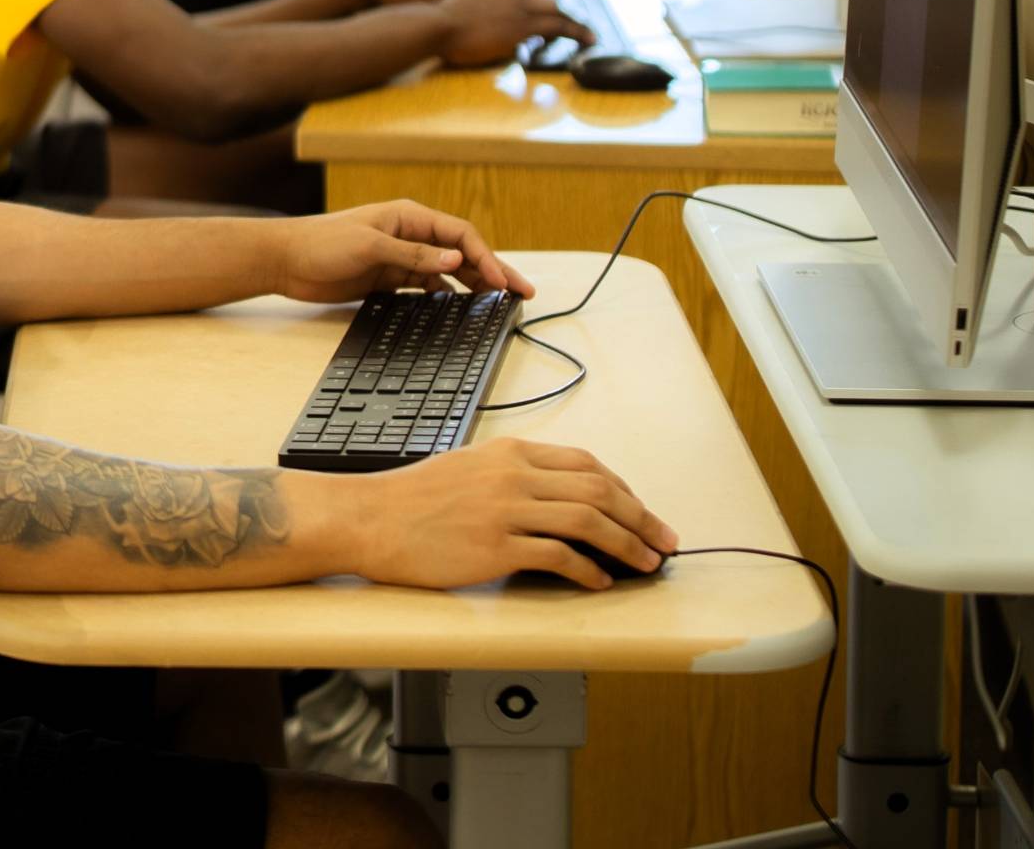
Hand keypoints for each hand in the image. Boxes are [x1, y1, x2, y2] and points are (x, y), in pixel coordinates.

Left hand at [273, 198, 534, 302]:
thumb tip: (457, 257)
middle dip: (493, 271)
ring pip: (448, 272)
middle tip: (522, 293)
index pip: (461, 234)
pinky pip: (427, 287)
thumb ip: (413, 255)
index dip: (487, 257)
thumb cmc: (322, 244)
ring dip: (474, 286)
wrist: (285, 261)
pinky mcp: (388, 278)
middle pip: (462, 252)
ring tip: (500, 303)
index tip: (504, 282)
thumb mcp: (370, 248)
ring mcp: (401, 258)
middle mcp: (410, 235)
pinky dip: (446, 296)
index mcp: (409, 218)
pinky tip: (461, 309)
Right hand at [348, 437, 679, 589]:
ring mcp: (505, 510)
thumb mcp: (469, 467)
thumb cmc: (413, 499)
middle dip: (640, 518)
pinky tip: (599, 581)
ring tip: (646, 563)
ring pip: (587, 521)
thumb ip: (513, 474)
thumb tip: (557, 496)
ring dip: (626, 544)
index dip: (625, 491)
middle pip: (598, 490)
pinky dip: (588, 570)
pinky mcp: (495, 547)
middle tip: (664, 541)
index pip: (586, 464)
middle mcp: (513, 475)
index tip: (643, 513)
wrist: (370, 518)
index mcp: (510, 452)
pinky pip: (558, 556)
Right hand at [424, 0, 593, 65]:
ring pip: (558, 12)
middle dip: (561, 11)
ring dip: (575, 23)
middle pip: (546, 0)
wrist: (436, 25)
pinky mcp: (526, 26)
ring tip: (589, 34)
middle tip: (574, 24)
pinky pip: (560, 27)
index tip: (548, 3)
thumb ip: (471, 10)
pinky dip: (577, 32)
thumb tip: (473, 20)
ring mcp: (520, 8)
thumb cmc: (437, 23)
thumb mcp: (456, 10)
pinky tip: (587, 40)